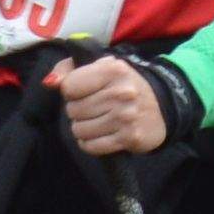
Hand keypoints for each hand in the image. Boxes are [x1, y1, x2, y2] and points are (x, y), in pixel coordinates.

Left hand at [46, 52, 172, 158]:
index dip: (71, 91)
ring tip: (98, 121)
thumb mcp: (102, 67)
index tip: (83, 91)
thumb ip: (70, 69)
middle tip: (94, 108)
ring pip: (80, 130)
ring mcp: (126, 117)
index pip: (69, 86)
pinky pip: (92, 147)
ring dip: (84, 129)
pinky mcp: (129, 138)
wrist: (164, 106)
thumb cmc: (125, 85)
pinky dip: (91, 143)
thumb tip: (50, 82)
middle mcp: (121, 92)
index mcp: (113, 70)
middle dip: (78, 111)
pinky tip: (101, 134)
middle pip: (73, 110)